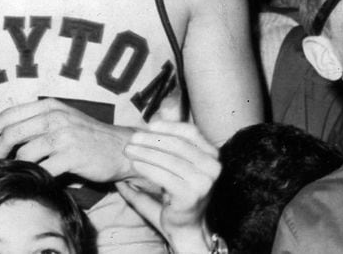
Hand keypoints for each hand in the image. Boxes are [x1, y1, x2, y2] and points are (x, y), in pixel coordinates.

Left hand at [0, 98, 134, 182]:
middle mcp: (55, 117)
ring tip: (15, 171)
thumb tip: (2, 133)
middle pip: (11, 133)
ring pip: (24, 153)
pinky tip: (35, 178)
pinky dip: (34, 175)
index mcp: (50, 106)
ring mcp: (64, 136)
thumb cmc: (88, 136)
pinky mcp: (71, 156)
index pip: (9, 114)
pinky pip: (42, 169)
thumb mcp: (63, 118)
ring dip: (15, 165)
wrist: (121, 148)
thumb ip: (37, 121)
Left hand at [116, 121, 220, 253]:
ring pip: (170, 160)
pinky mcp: (191, 195)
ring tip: (129, 151)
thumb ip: (171, 142)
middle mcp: (213, 167)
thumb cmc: (178, 190)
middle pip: (178, 144)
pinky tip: (135, 165)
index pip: (190, 132)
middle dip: (152, 140)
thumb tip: (155, 116)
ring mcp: (204, 182)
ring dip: (145, 153)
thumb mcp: (180, 162)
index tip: (148, 126)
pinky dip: (148, 168)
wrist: (186, 225)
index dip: (168, 126)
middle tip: (132, 139)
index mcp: (213, 155)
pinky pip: (165, 177)